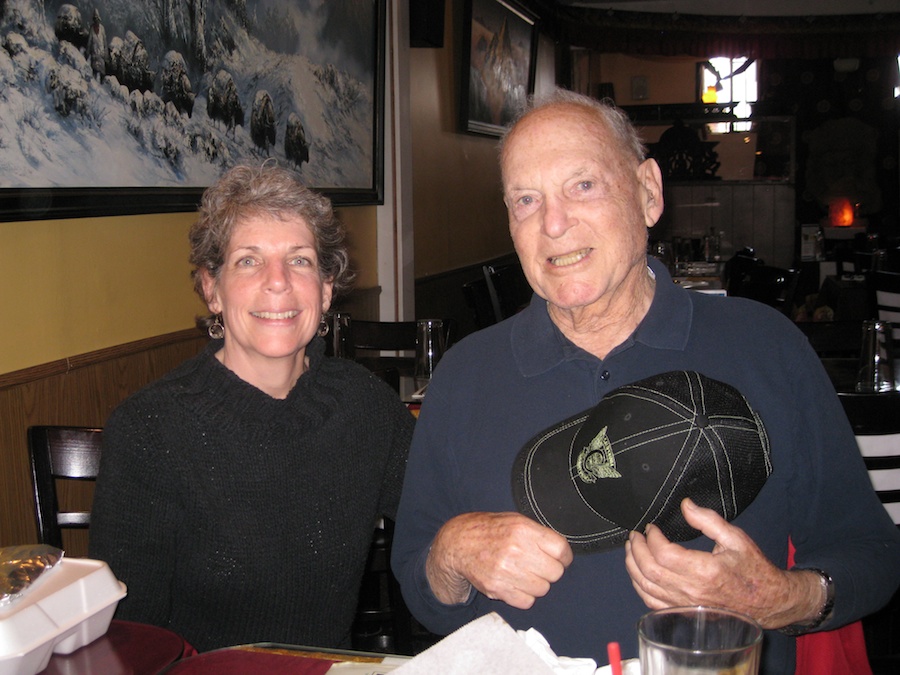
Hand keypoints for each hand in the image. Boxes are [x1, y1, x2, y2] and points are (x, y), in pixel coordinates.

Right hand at [425, 511, 572, 609]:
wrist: (458, 544)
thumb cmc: (490, 530)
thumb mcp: (514, 521)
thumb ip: (538, 534)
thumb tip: (562, 551)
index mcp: (522, 529)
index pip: (561, 549)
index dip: (564, 557)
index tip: (560, 558)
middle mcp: (515, 549)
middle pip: (555, 572)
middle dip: (550, 570)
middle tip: (539, 566)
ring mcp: (505, 570)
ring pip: (542, 589)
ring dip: (537, 584)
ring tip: (524, 574)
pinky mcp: (497, 588)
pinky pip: (526, 601)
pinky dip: (524, 596)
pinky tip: (515, 584)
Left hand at [625, 498, 824, 628]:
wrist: (769, 601)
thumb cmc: (754, 569)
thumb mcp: (735, 538)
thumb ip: (707, 520)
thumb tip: (685, 505)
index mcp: (705, 571)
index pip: (664, 554)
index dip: (651, 538)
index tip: (651, 527)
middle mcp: (692, 591)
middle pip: (649, 571)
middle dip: (636, 550)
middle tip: (635, 536)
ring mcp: (686, 605)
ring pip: (646, 588)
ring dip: (633, 567)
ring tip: (631, 550)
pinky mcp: (685, 612)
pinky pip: (653, 603)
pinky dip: (640, 587)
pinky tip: (638, 574)